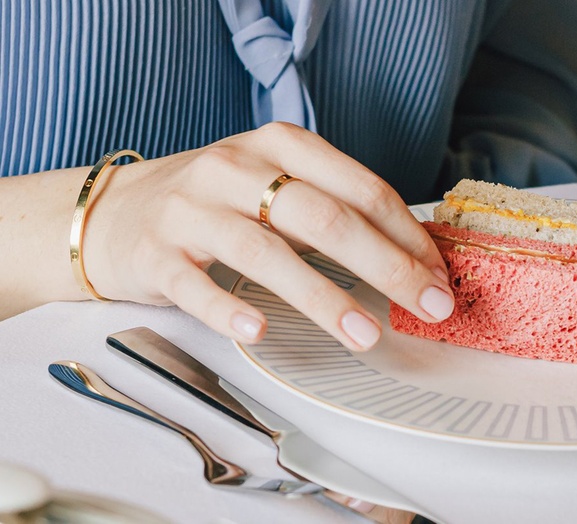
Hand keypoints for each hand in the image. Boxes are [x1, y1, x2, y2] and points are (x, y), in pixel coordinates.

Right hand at [82, 123, 453, 348]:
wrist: (117, 211)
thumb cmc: (218, 203)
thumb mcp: (276, 185)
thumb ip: (333, 209)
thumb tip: (411, 256)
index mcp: (279, 144)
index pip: (360, 189)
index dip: (408, 235)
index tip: (440, 276)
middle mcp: (236, 168)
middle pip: (325, 217)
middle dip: (387, 266)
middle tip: (430, 307)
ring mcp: (192, 209)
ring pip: (267, 253)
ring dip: (325, 298)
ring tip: (367, 336)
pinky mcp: (156, 253)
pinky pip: (195, 286)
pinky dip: (228, 310)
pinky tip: (258, 333)